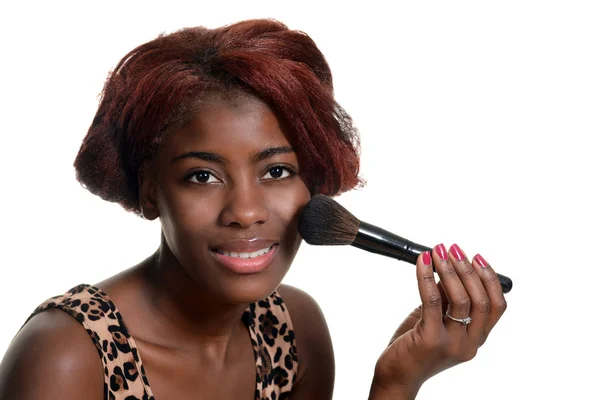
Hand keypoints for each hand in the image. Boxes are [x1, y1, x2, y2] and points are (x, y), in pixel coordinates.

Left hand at [372, 244, 507, 395]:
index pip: (496, 306)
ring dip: (449, 270)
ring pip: (460, 300)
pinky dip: (428, 277)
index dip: (490, 278)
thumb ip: (447, 300)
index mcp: (475, 339)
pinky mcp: (430, 340)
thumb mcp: (436, 321)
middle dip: (468, 269)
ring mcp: (451, 343)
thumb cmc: (414, 347)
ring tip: (438, 251)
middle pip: (480, 300)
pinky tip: (423, 262)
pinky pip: (432, 301)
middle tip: (453, 248)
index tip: (477, 257)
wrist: (395, 377)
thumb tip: (448, 268)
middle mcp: (469, 344)